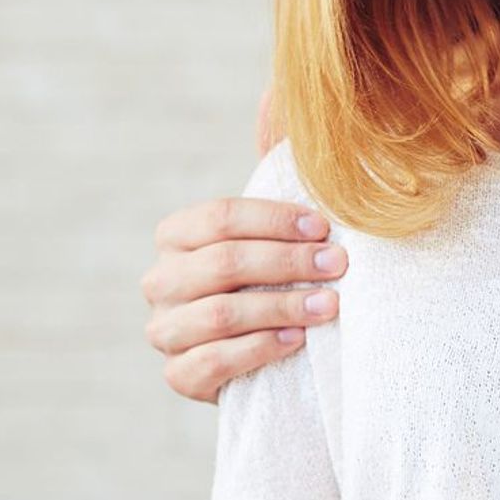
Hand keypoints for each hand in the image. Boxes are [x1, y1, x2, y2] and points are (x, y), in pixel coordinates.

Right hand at [141, 198, 346, 401]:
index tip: (324, 225)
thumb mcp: (268, 240)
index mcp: (175, 236)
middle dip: (288, 262)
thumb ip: (277, 199)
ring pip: (220, 314)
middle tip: (338, 265)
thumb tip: (295, 123)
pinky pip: (214, 362)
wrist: (256, 355)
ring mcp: (165, 330)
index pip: (219, 218)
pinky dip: (259, 349)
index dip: (274, 220)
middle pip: (223, 263)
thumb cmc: (267, 282)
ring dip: (282, 307)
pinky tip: (297, 340)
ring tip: (329, 304)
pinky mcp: (179, 376)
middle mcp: (161, 281)